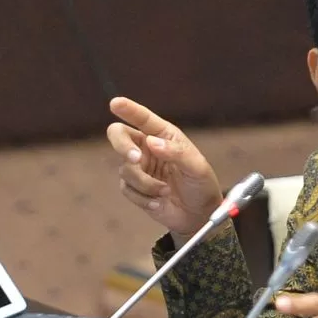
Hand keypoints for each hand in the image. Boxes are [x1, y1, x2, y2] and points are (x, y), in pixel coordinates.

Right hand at [106, 97, 223, 240]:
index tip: (116, 103)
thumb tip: (152, 142)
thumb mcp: (197, 167)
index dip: (129, 109)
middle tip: (136, 158)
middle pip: (119, 135)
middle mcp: (147, 147)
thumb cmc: (201, 184)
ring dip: (146, 183)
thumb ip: (176, 153)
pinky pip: (127, 189)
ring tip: (165, 191)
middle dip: (123, 146)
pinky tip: (159, 202)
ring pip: (126, 168)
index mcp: (164, 135)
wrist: (198, 214)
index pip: (143, 118)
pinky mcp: (134, 187)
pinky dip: (143, 197)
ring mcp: (139, 167)